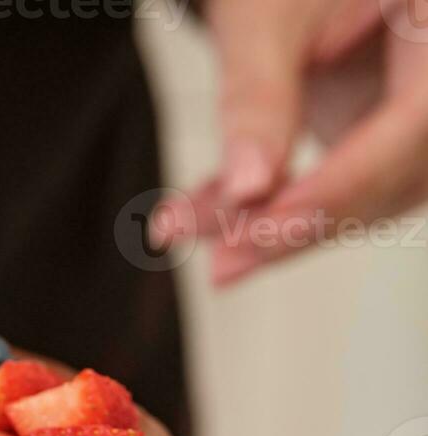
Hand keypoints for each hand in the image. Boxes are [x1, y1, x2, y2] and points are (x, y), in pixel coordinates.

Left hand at [151, 0, 427, 284]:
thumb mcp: (264, 16)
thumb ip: (259, 96)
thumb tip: (247, 190)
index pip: (416, 121)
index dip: (345, 182)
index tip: (267, 222)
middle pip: (398, 172)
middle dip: (302, 222)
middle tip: (223, 259)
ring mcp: (410, 105)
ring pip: (365, 195)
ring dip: (272, 227)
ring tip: (183, 232)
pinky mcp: (373, 130)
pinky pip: (329, 185)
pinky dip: (261, 206)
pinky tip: (191, 218)